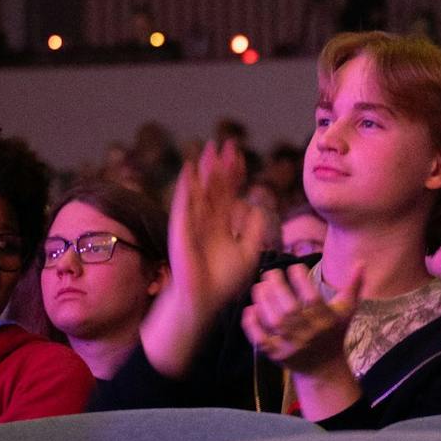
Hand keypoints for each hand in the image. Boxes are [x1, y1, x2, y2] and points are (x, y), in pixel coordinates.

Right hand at [168, 140, 265, 317]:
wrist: (204, 298)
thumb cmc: (225, 279)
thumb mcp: (249, 251)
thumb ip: (254, 228)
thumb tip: (258, 204)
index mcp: (222, 222)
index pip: (229, 192)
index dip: (234, 174)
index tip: (239, 155)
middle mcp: (207, 219)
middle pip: (215, 186)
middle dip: (220, 165)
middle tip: (226, 142)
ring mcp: (193, 222)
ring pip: (200, 190)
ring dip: (204, 169)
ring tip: (209, 148)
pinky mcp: (182, 228)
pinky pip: (183, 204)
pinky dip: (185, 187)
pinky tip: (189, 170)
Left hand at [242, 263, 359, 375]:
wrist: (323, 369)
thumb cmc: (334, 334)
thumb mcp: (346, 311)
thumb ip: (353, 287)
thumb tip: (361, 263)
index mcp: (326, 321)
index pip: (312, 298)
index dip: (301, 280)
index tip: (294, 268)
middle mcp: (308, 333)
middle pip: (289, 309)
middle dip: (277, 287)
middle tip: (270, 273)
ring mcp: (290, 345)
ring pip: (274, 321)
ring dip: (263, 301)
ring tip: (259, 286)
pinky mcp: (276, 354)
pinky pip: (260, 340)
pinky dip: (252, 325)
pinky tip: (250, 309)